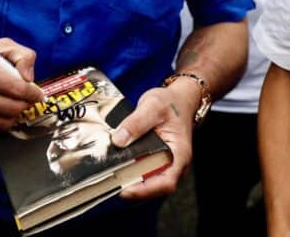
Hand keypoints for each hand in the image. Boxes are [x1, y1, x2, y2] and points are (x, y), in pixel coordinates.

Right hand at [0, 36, 42, 134]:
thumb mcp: (3, 45)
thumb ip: (24, 56)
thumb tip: (29, 78)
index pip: (16, 90)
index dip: (33, 93)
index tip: (39, 94)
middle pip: (12, 110)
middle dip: (25, 105)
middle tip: (28, 99)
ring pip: (3, 124)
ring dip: (14, 115)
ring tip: (15, 104)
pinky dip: (0, 123)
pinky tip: (1, 111)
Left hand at [111, 79, 198, 199]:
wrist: (179, 98)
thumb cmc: (171, 103)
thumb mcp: (153, 106)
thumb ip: (136, 122)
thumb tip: (119, 140)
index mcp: (179, 154)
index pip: (166, 183)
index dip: (145, 190)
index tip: (125, 190)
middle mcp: (174, 164)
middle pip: (155, 188)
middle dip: (133, 189)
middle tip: (110, 184)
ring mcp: (166, 164)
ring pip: (148, 183)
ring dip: (130, 182)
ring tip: (110, 177)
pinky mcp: (156, 160)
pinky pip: (144, 173)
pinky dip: (130, 173)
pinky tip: (116, 168)